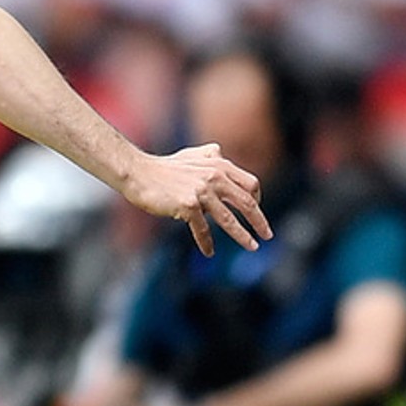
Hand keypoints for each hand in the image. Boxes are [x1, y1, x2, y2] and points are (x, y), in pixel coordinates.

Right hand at [121, 145, 270, 254]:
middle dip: (259, 220)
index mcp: (219, 164)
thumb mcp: (191, 155)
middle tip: (267, 234)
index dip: (257, 199)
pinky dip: (206, 242)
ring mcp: (201, 191)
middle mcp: (214, 176)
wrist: (138, 173)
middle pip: (246, 202)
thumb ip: (209, 154)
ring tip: (252, 247)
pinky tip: (209, 252)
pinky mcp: (188, 205)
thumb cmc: (163, 167)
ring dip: (243, 236)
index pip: (250, 183)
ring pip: (229, 219)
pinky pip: (202, 229)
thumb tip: (219, 152)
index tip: (257, 212)